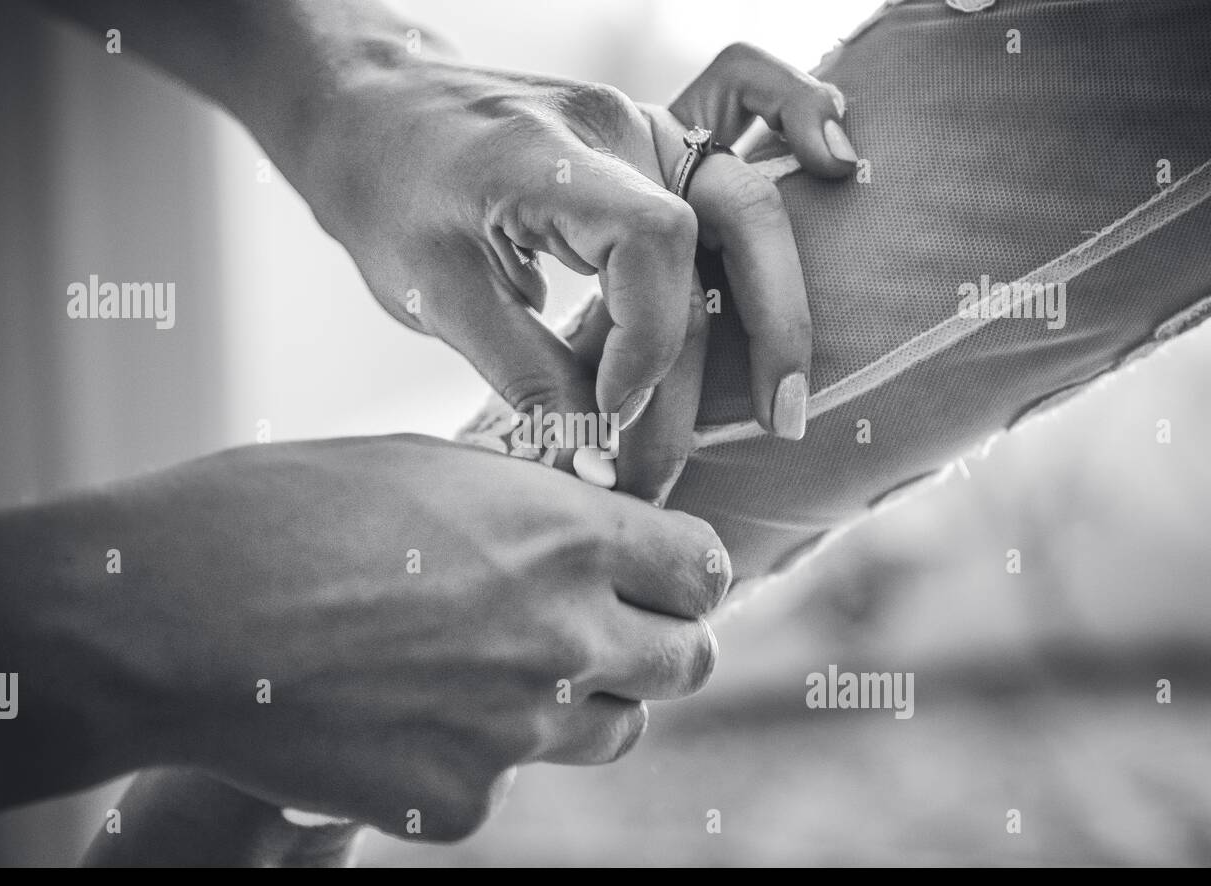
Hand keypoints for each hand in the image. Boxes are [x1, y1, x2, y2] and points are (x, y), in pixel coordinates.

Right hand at [86, 436, 728, 840]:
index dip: (684, 573)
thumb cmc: (282, 512)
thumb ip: (525, 507)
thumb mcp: (424, 470)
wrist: (171, 617)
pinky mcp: (457, 800)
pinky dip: (469, 754)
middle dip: (656, 644)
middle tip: (600, 632)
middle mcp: (563, 636)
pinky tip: (397, 716)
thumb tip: (577, 526)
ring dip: (579, 703)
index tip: (658, 576)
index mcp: (564, 536)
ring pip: (612, 731)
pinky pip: (502, 781)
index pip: (702, 569)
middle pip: (686, 662)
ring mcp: (515, 730)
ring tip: (492, 670)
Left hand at [272, 39, 852, 494]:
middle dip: (759, 338)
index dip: (651, 342)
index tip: (608, 414)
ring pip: (745, 201)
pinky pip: (741, 105)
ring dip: (776, 297)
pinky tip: (842, 162)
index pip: (656, 247)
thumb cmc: (388, 195)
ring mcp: (643, 125)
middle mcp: (623, 130)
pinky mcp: (647, 140)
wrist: (367, 110)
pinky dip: (796, 119)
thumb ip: (523, 371)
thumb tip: (592, 455)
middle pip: (731, 226)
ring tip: (787, 396)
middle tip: (774, 429)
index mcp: (560, 158)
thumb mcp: (435, 293)